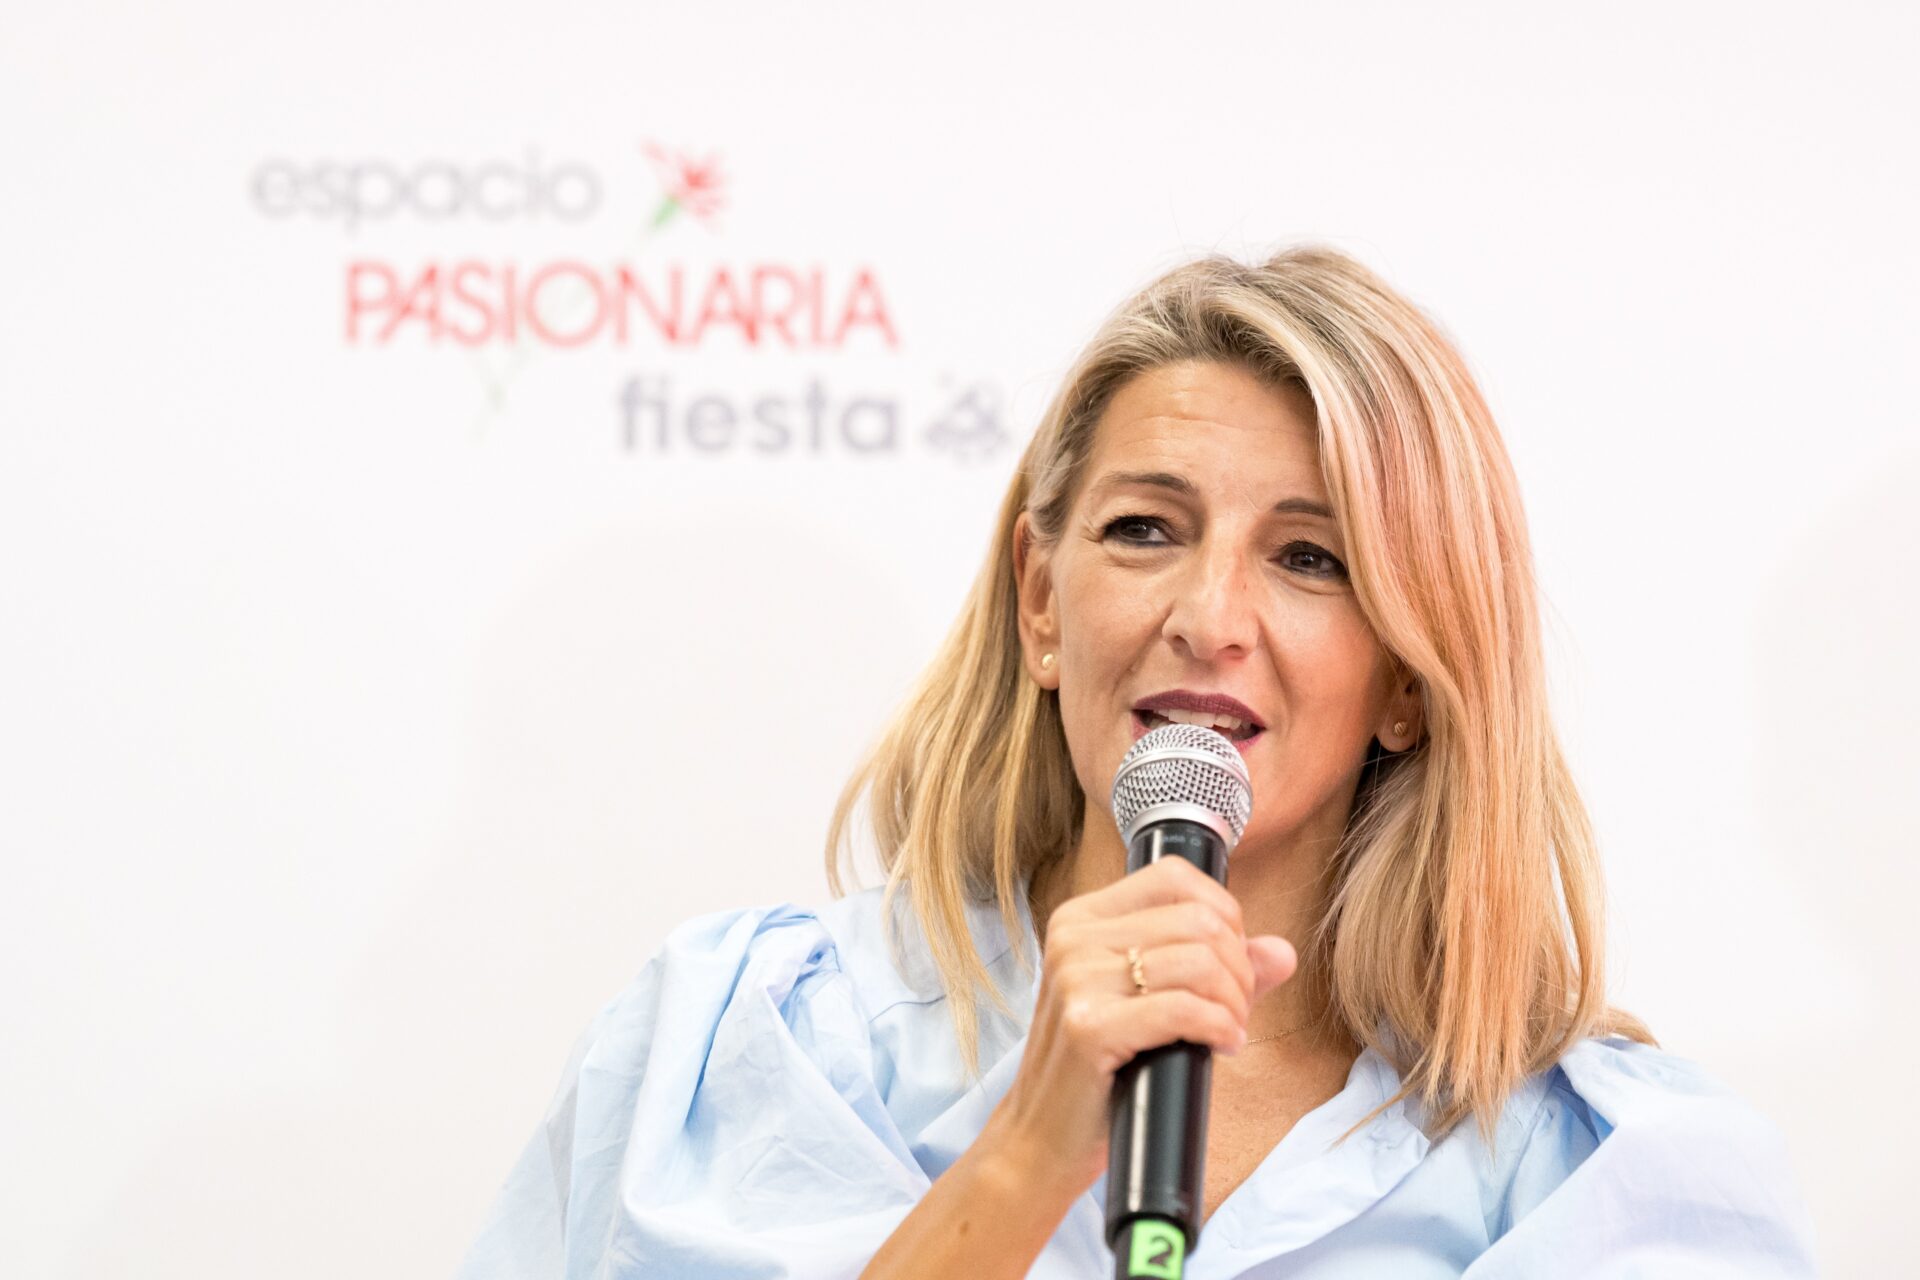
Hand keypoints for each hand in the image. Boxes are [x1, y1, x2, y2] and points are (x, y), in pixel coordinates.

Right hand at [980, 857, 1297, 1196]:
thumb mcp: (1151, 1004)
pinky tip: (1221, 1046)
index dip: (1225, 916)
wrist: (1041, 1139)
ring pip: (1200, 961)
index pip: (1174, 877)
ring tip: (1227, 1031)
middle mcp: (1073, 938)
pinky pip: (1185, 1009)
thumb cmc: (1099, 1072)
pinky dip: (1220, 1027)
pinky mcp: (1087, 1027)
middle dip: (1238, 969)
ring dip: (1234, 1003)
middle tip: (1235, 1011)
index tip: (1230, 964)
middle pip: (1199, 921)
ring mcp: (1075, 979)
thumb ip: (1216, 970)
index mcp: (1081, 919)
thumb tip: (1281, 951)